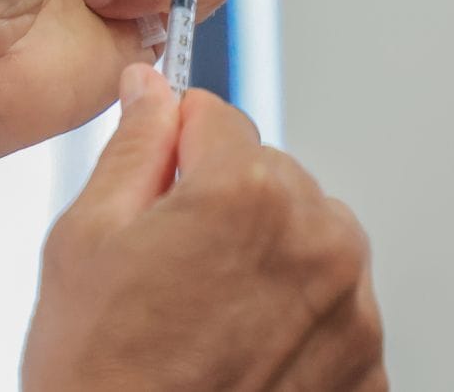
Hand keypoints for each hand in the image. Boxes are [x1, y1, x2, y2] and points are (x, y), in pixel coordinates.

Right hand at [22, 64, 386, 390]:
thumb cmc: (104, 379)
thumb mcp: (86, 239)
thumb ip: (133, 146)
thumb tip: (149, 90)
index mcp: (248, 191)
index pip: (214, 115)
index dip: (171, 150)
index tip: (156, 189)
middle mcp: (318, 240)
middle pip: (267, 176)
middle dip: (221, 205)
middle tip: (168, 272)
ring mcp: (352, 308)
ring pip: (304, 239)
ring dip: (264, 259)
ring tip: (205, 318)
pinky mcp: (367, 365)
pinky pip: (330, 306)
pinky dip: (293, 319)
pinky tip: (240, 351)